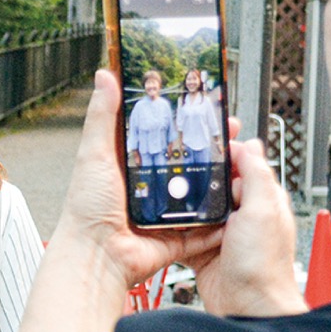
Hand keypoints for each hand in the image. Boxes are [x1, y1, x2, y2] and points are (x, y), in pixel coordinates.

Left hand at [49, 70, 221, 287]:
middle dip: (214, 147)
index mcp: (132, 167)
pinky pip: (209, 226)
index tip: (206, 105)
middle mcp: (151, 188)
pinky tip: (240, 200)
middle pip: (191, 162)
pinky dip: (224, 217)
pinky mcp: (180, 236)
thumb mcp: (94, 154)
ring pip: (204, 191)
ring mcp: (167, 213)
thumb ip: (102, 116)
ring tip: (243, 159)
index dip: (185, 122)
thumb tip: (104, 75)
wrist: (96, 256)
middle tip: (231, 130)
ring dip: (225, 178)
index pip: (165, 137)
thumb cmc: (87, 210)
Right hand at [184, 138, 307, 317]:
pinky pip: (182, 235)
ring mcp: (220, 235)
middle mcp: (241, 216)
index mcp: (261, 200)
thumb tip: (248, 145)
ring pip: (195, 209)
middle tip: (178, 169)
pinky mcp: (201, 253)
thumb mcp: (262, 210)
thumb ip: (256, 176)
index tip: (203, 145)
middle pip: (214, 187)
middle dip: (197, 180)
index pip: (242, 166)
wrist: (246, 307)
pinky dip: (172, 231)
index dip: (224, 154)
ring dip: (182, 205)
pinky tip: (163, 225)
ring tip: (167, 195)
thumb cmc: (262, 265)